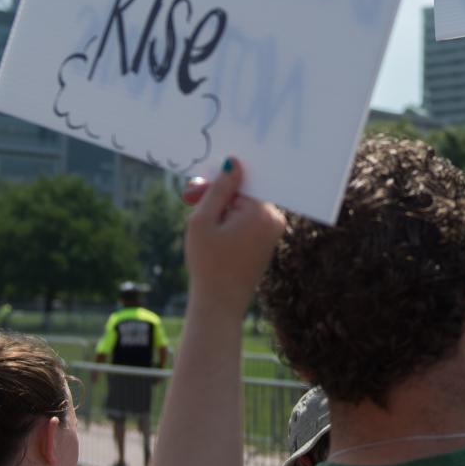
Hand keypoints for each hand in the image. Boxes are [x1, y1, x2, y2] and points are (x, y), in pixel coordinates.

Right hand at [182, 158, 285, 318]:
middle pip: (244, 192)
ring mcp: (274, 231)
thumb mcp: (204, 220)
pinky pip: (249, 220)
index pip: (241, 180)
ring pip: (244, 206)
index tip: (195, 191)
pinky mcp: (268, 241)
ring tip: (201, 225)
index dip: (216, 184)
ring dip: (222, 210)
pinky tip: (214, 234)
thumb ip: (219, 188)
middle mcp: (275, 219)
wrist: (220, 304)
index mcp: (262, 212)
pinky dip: (231, 222)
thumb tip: (234, 162)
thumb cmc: (208, 263)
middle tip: (189, 201)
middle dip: (217, 196)